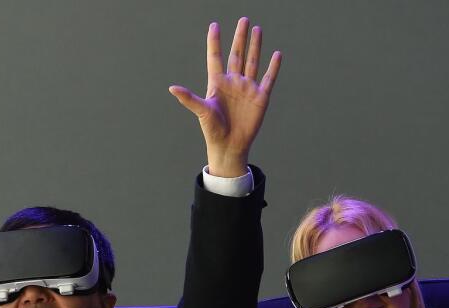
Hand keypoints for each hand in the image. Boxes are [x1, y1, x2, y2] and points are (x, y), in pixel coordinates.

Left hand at [169, 18, 281, 177]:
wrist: (229, 146)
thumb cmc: (212, 130)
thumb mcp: (202, 112)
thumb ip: (189, 98)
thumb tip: (172, 88)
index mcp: (217, 84)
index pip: (216, 58)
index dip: (215, 42)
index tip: (214, 25)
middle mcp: (233, 83)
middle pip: (237, 55)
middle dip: (239, 38)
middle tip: (243, 19)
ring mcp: (247, 89)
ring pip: (252, 62)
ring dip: (255, 46)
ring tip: (257, 29)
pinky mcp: (260, 97)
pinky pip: (268, 78)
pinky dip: (273, 67)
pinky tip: (276, 54)